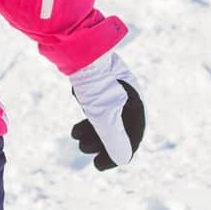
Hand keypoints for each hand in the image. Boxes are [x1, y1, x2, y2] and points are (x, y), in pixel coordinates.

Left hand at [68, 51, 144, 170]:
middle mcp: (128, 94)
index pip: (132, 135)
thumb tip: (124, 159)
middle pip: (119, 127)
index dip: (117, 154)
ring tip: (75, 136)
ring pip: (106, 117)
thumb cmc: (94, 79)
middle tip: (84, 150)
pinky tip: (77, 121)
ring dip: (92, 131)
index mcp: (135, 101)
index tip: (99, 165)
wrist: (76, 44)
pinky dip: (88, 117)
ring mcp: (113, 87)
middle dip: (101, 142)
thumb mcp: (103, 113)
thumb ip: (114, 138)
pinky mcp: (99, 82)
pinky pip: (98, 106)